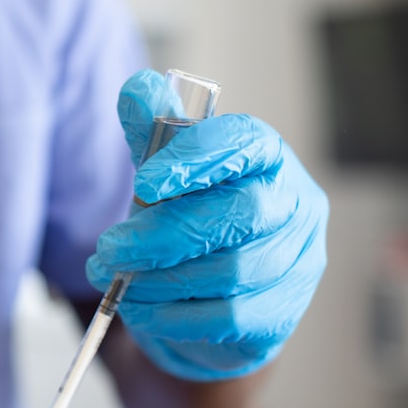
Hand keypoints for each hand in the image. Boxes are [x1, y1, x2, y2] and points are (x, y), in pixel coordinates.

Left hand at [86, 69, 327, 381]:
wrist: (204, 295)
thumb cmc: (189, 217)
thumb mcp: (165, 171)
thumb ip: (152, 131)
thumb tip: (139, 89)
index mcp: (269, 158)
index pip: (248, 142)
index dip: (198, 157)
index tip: (144, 181)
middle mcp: (296, 206)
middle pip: (241, 215)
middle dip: (165, 233)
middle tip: (109, 248)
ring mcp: (298, 264)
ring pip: (233, 272)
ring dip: (160, 277)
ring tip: (115, 277)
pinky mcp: (282, 315)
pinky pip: (228, 319)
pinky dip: (173, 314)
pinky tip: (139, 307)